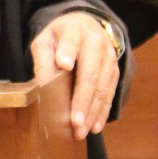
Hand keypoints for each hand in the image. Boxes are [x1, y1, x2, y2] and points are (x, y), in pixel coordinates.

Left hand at [30, 12, 119, 140]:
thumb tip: (44, 88)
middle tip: (74, 122)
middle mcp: (96, 43)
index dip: (68, 53)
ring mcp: (109, 58)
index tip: (63, 65)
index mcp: (74, 31)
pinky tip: (95, 127)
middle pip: (90, 74)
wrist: (85, 27)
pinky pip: (110, 94)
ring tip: (81, 131)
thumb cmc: (60, 39)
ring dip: (92, 112)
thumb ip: (43, 61)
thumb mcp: (45, 42)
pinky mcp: (114, 71)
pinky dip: (102, 112)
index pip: (71, 42)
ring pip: (102, 88)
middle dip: (82, 100)